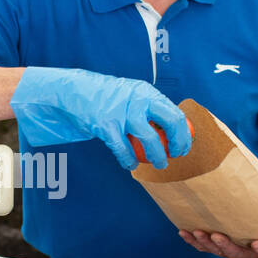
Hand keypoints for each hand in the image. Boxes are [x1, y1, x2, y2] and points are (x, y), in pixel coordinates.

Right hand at [9, 68, 191, 169]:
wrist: (73, 91)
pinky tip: (131, 165)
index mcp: (147, 92)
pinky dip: (129, 160)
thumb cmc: (105, 98)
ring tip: (159, 165)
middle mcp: (139, 99)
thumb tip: (169, 129)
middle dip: (177, 144)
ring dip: (157, 157)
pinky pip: (123, 149)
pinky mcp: (106, 125)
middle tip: (175, 156)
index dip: (183, 134)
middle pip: (170, 123)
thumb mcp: (130, 96)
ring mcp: (123, 112)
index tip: (184, 147)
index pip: (175, 113)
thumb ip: (147, 109)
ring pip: (150, 140)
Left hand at [178, 230, 257, 257]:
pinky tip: (184, 232)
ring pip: (216, 251)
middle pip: (236, 253)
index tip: (257, 242)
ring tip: (197, 232)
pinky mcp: (213, 243)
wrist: (249, 206)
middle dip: (225, 246)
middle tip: (217, 236)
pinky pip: (202, 245)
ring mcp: (227, 248)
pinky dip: (192, 240)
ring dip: (205, 243)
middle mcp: (245, 250)